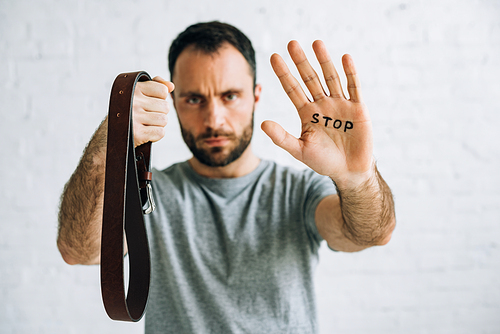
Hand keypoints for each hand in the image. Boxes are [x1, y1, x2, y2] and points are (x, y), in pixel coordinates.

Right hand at [132, 76, 174, 146]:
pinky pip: (160, 133)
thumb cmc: (128, 112)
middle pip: (165, 107)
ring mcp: (134, 118)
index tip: (149, 102)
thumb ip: (156, 86)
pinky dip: (156, 135)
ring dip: (158, 125)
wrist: (109, 134)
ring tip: (145, 124)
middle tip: (146, 116)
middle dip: (160, 113)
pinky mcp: (137, 133)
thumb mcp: (138, 94)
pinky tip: (145, 133)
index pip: (163, 90)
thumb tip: (171, 86)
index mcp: (134, 89)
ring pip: (164, 120)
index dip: (160, 98)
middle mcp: (133, 101)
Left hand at [261, 40, 373, 187]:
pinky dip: (350, 73)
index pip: (292, 89)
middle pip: (310, 79)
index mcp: (307, 113)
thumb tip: (262, 123)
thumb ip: (282, 137)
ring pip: (330, 78)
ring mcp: (340, 104)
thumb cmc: (323, 161)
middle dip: (301, 61)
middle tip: (291, 43)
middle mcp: (322, 104)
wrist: (349, 171)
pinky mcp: (357, 108)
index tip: (273, 57)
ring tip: (316, 43)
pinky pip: (353, 87)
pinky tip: (345, 58)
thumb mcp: (300, 150)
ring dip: (324, 61)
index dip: (283, 73)